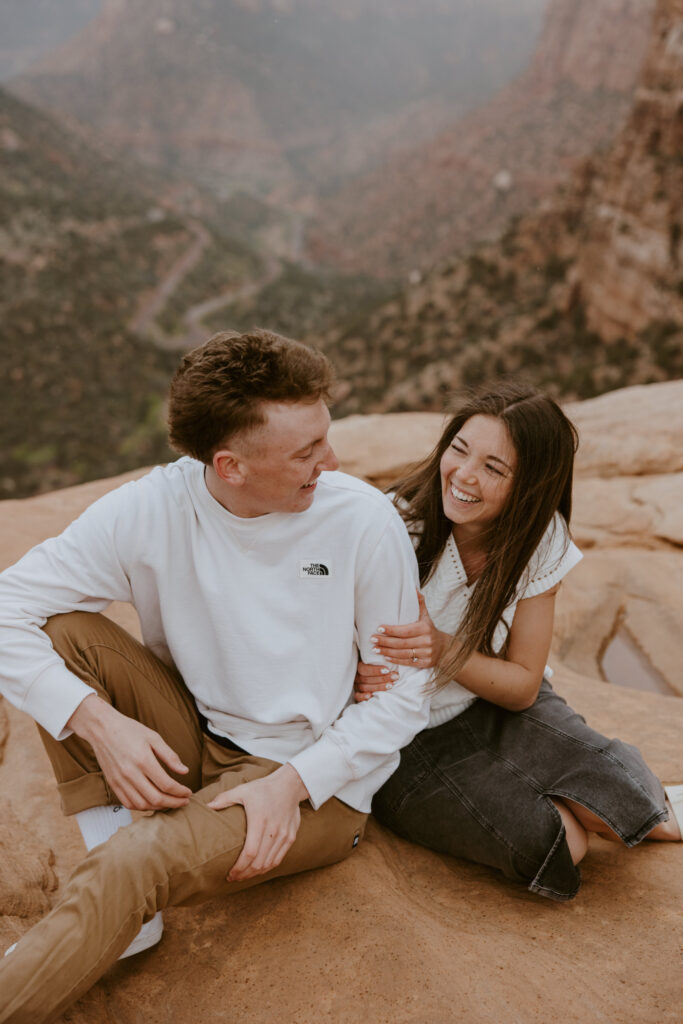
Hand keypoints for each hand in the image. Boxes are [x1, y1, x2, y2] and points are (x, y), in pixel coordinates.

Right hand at [68, 694, 191, 810]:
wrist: (102, 729)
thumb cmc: (129, 730)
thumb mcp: (153, 737)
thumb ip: (170, 756)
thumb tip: (185, 771)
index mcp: (143, 760)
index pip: (166, 784)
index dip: (180, 792)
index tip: (188, 792)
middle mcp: (130, 773)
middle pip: (156, 798)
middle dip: (173, 803)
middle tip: (184, 801)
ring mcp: (120, 781)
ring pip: (142, 804)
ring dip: (159, 807)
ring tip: (170, 802)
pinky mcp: (113, 784)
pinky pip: (128, 803)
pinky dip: (142, 807)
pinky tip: (152, 802)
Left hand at [207, 763, 308, 881]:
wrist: (290, 785)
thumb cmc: (263, 788)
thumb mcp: (243, 790)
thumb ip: (224, 799)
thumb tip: (207, 806)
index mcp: (259, 820)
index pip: (250, 853)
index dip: (239, 867)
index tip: (230, 873)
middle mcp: (273, 830)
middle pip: (259, 863)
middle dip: (245, 874)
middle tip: (233, 877)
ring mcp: (284, 835)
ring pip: (269, 863)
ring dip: (255, 873)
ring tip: (244, 875)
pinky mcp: (291, 837)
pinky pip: (279, 858)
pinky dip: (268, 867)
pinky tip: (258, 869)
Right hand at [354, 661, 397, 700]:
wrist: (370, 675)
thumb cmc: (376, 666)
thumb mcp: (376, 660)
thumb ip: (379, 659)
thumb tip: (389, 656)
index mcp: (359, 666)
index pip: (364, 669)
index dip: (375, 670)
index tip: (388, 670)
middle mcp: (357, 676)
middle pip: (366, 678)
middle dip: (382, 678)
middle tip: (395, 677)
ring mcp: (356, 685)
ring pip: (364, 687)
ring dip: (378, 687)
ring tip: (390, 685)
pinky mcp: (357, 694)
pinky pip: (357, 696)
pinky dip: (362, 696)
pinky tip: (369, 696)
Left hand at [369, 590, 447, 668]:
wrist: (445, 648)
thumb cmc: (430, 629)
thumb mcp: (426, 616)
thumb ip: (419, 603)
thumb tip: (413, 588)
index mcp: (425, 628)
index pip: (405, 630)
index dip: (391, 630)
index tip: (379, 628)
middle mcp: (426, 641)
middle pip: (402, 643)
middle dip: (385, 642)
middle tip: (372, 640)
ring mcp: (426, 653)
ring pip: (403, 654)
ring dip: (387, 652)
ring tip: (375, 649)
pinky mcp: (426, 663)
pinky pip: (408, 663)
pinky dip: (395, 660)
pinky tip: (385, 657)